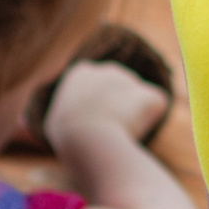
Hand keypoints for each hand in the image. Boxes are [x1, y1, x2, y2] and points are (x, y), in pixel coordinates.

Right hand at [42, 60, 170, 152]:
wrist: (88, 139)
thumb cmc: (68, 139)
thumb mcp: (55, 125)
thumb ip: (65, 116)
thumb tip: (53, 122)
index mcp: (81, 73)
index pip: (96, 94)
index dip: (97, 113)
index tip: (91, 127)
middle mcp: (108, 69)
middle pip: (118, 97)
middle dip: (118, 113)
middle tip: (105, 133)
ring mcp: (131, 80)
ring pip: (137, 105)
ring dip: (133, 120)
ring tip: (116, 134)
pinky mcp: (151, 95)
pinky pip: (155, 111)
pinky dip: (150, 124)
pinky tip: (134, 133)